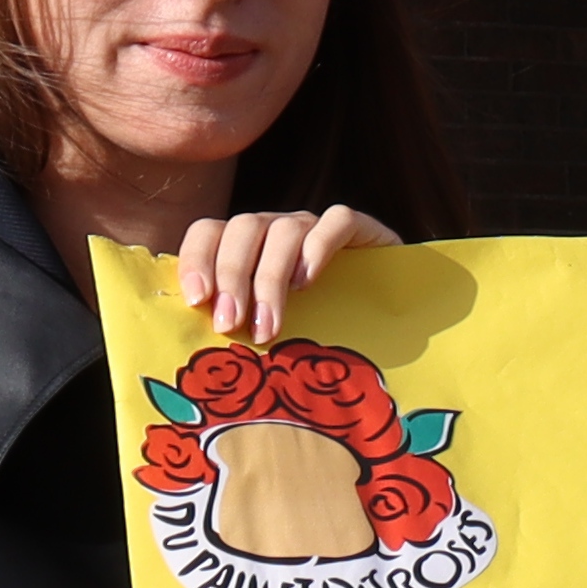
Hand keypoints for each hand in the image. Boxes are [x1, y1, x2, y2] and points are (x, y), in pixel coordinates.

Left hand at [167, 206, 399, 345]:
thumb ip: (235, 331)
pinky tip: (309, 282)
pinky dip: (319, 247)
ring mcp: (316, 227)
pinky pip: (337, 221)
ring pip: (284, 230)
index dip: (198, 259)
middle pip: (244, 229)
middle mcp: (277, 230)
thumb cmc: (316, 335)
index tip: (197, 301)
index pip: (209, 232)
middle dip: (232, 278)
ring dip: (270, 280)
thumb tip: (196, 366)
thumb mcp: (266, 331)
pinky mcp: (360, 230)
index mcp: (246, 248)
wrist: (390, 323)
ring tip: (270, 327)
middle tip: (231, 326)